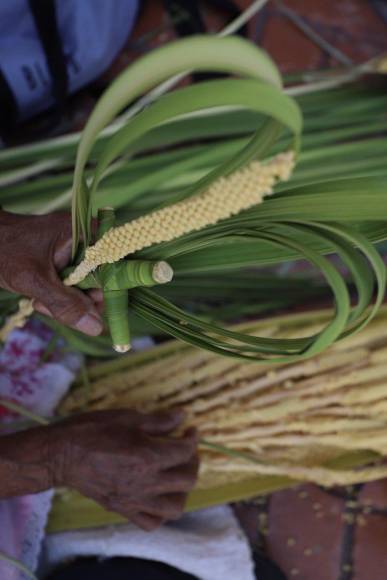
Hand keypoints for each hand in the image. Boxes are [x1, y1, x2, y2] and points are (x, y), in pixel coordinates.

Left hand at [0, 210, 102, 334]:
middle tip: (51, 306)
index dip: (105, 291)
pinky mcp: (65, 260)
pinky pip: (72, 285)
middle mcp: (87, 239)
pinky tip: (39, 297)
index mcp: (87, 233)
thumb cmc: (4, 249)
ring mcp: (76, 250)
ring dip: (64, 302)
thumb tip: (97, 327)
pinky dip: (57, 296)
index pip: (114, 266)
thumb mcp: (35, 280)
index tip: (90, 310)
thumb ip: (66, 304)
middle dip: (77, 300)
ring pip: (85, 287)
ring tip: (39, 300)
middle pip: (100, 281)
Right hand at [50, 409, 198, 529]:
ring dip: (182, 490)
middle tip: (185, 450)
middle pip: (187, 480)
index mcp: (148, 457)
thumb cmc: (92, 430)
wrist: (61, 454)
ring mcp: (134, 500)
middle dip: (192, 462)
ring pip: (175, 507)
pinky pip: (151, 522)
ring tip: (175, 474)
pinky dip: (161, 513)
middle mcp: (146, 483)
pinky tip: (158, 496)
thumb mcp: (128, 418)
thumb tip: (182, 416)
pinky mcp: (123, 509)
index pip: (185, 452)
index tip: (190, 430)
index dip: (192, 438)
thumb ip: (159, 421)